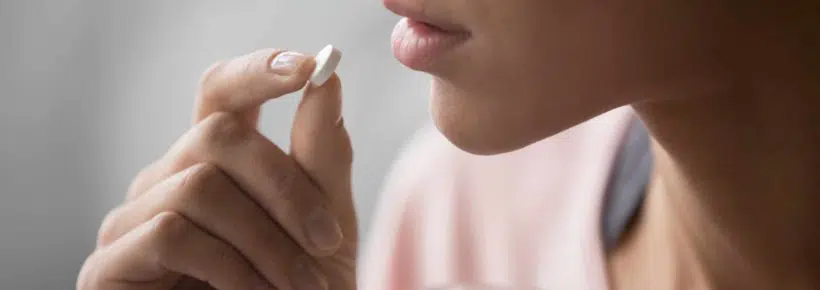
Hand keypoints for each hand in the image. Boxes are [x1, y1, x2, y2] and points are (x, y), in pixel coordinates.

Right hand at [78, 49, 356, 289]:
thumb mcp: (322, 224)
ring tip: (300, 287)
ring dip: (267, 241)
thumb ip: (321, 157)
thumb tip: (328, 80)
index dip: (257, 72)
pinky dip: (231, 268)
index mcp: (215, 162)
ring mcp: (133, 219)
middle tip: (329, 242)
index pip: (221, 92)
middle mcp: (167, 178)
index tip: (309, 67)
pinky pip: (173, 234)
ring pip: (199, 185)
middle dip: (286, 188)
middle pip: (216, 133)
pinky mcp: (112, 264)